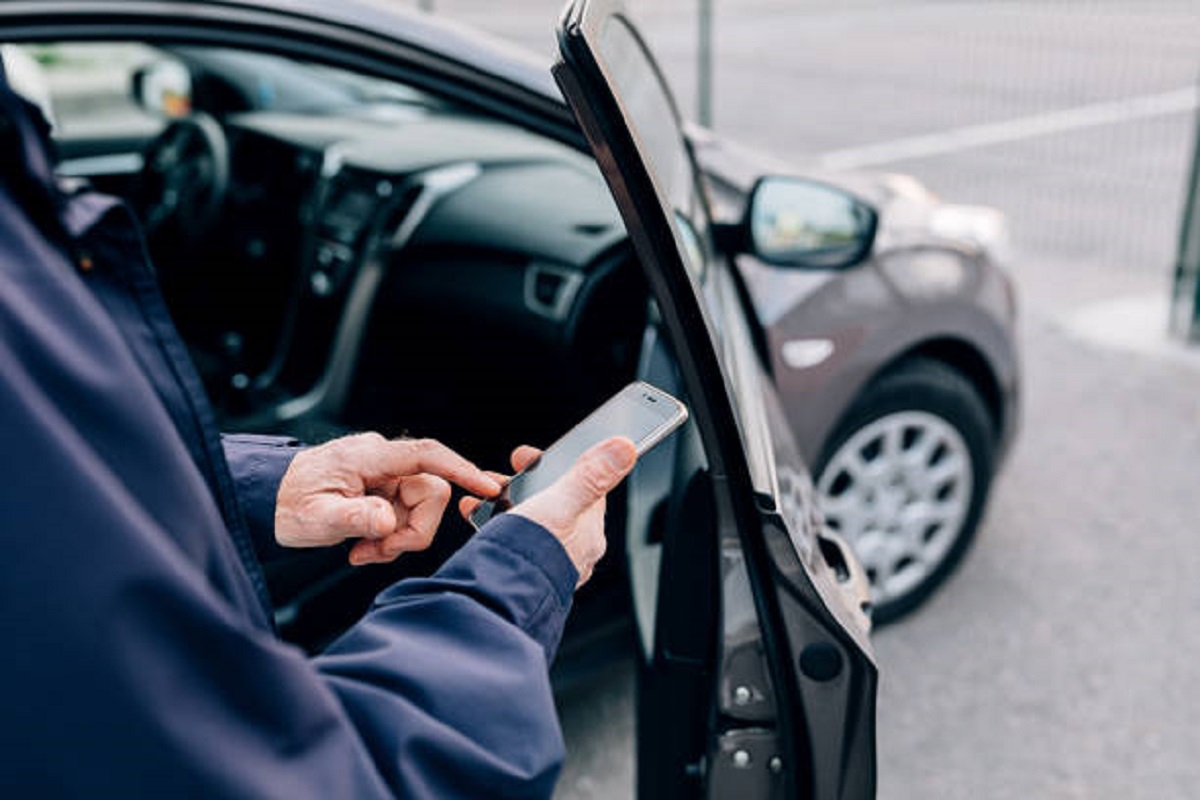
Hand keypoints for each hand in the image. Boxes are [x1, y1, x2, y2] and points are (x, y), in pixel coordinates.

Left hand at [276, 433, 500, 565]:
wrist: (265, 500)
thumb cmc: (285, 502)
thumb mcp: (315, 517)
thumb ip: (355, 518)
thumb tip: (389, 520)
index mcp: (369, 456)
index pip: (427, 455)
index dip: (461, 469)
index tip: (488, 486)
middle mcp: (381, 460)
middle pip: (430, 492)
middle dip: (412, 530)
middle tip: (378, 551)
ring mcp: (383, 475)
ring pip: (418, 509)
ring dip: (397, 538)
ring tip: (362, 552)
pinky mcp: (381, 491)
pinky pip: (403, 514)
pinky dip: (389, 537)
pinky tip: (363, 546)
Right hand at [460, 437, 637, 586]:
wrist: (497, 601)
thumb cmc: (532, 555)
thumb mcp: (561, 503)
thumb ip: (592, 475)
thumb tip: (626, 448)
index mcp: (588, 531)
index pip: (583, 486)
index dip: (558, 464)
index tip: (529, 456)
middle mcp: (572, 549)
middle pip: (552, 502)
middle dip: (524, 485)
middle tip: (500, 479)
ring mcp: (546, 561)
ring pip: (528, 520)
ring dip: (504, 504)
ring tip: (483, 499)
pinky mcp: (520, 571)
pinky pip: (508, 540)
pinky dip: (491, 526)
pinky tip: (478, 520)